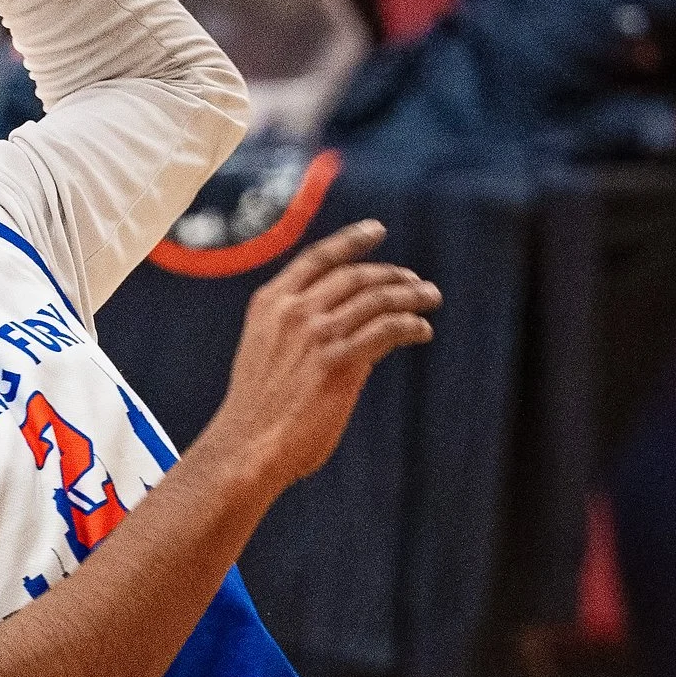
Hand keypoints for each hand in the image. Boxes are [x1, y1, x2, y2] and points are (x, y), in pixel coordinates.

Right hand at [201, 221, 437, 495]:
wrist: (246, 446)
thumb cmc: (256, 409)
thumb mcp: (265, 351)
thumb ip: (295, 329)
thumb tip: (345, 325)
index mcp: (270, 303)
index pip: (318, 257)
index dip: (351, 240)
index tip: (377, 230)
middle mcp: (294, 311)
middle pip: (357, 276)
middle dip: (393, 275)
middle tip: (418, 283)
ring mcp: (317, 334)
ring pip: (379, 298)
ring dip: (412, 295)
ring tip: (430, 300)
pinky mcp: (340, 362)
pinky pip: (389, 329)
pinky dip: (411, 326)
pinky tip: (421, 331)